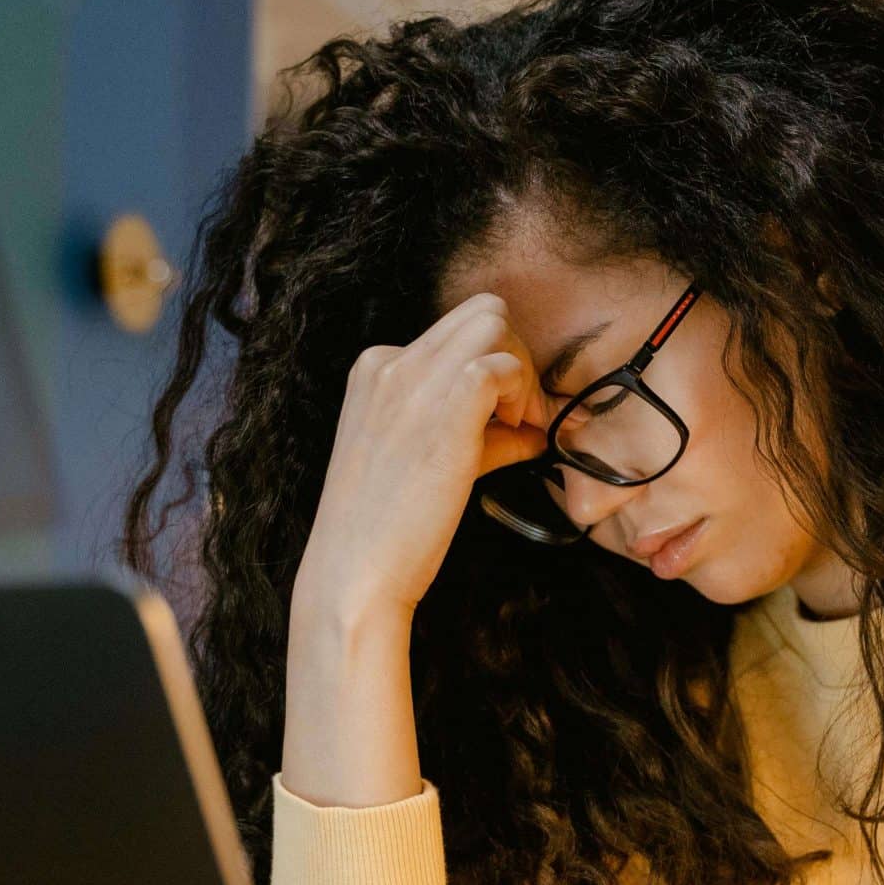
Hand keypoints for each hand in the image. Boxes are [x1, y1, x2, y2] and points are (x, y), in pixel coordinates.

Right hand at [297, 293, 553, 624]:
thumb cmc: (386, 532)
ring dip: (521, 370)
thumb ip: (473, 433)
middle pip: (480, 312)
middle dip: (514, 355)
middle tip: (519, 416)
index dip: (491, 371)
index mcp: (375, 370)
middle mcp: (389, 362)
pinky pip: (503, 366)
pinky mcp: (445, 404)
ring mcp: (414, 378)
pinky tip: (518, 439)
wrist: (355, 572)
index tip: (501, 423)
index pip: (453, 334)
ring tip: (518, 428)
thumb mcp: (422, 463)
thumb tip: (527, 429)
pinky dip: (524, 397)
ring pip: (495, 323)